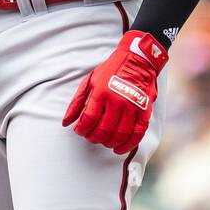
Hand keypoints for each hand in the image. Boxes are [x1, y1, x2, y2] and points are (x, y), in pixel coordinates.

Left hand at [62, 30, 166, 154]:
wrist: (137, 60)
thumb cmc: (111, 71)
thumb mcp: (90, 81)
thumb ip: (77, 103)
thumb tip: (66, 122)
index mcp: (101, 92)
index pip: (89, 120)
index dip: (82, 130)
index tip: (80, 131)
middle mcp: (117, 101)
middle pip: (103, 130)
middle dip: (94, 138)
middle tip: (91, 137)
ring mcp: (132, 107)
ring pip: (119, 135)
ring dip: (109, 143)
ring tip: (104, 142)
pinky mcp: (144, 111)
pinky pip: (137, 134)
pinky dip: (127, 145)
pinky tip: (119, 148)